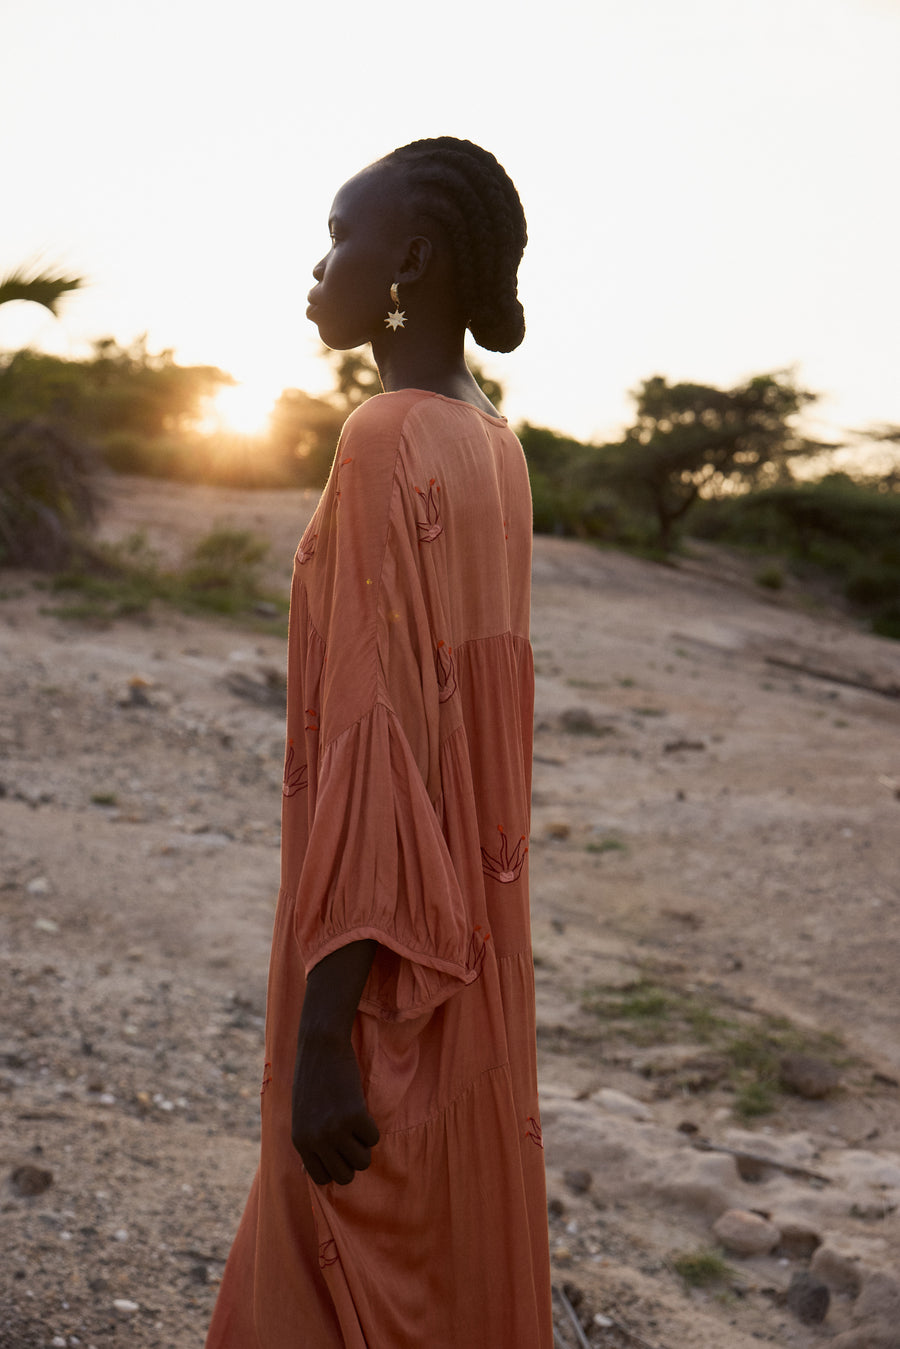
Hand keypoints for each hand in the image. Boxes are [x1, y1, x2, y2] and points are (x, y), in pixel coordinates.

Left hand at [291, 1029, 379, 1185]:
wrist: (320, 1047)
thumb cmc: (312, 1080)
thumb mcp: (302, 1116)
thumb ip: (307, 1143)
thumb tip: (308, 1173)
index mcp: (300, 1141)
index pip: (322, 1178)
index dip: (335, 1167)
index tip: (339, 1150)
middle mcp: (316, 1140)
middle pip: (345, 1176)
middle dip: (352, 1159)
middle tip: (351, 1137)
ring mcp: (335, 1129)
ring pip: (362, 1161)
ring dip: (364, 1145)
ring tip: (356, 1124)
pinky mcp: (354, 1115)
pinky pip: (373, 1138)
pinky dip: (372, 1128)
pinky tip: (361, 1110)